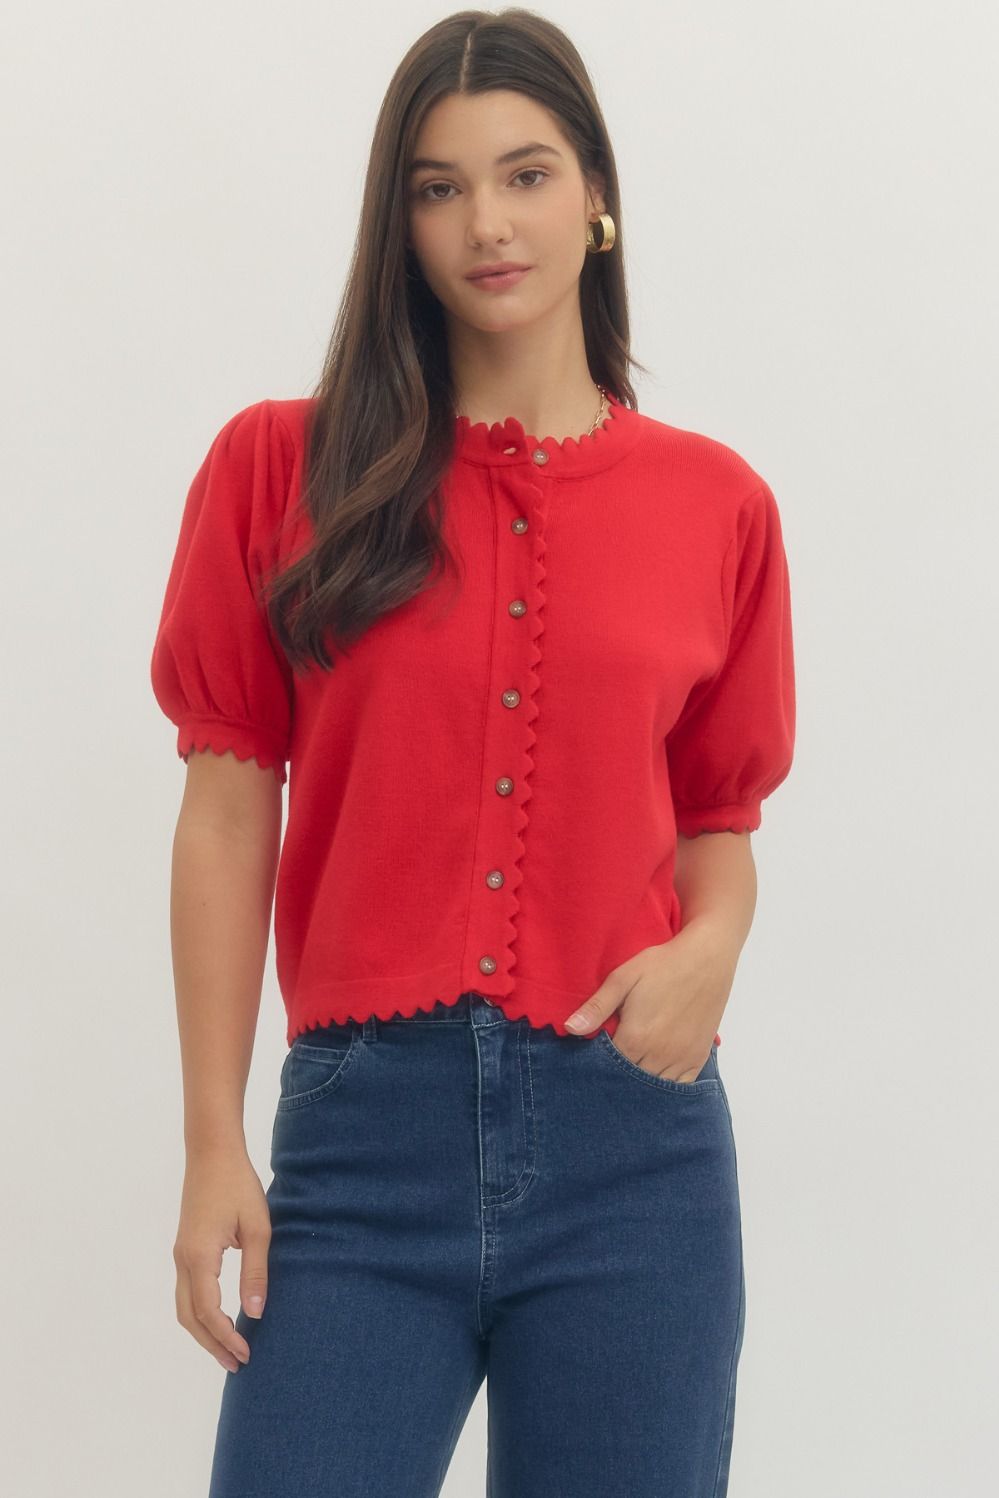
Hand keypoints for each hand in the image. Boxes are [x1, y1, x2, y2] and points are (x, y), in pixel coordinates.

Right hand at [174, 1145, 271, 1372]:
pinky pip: (187, 1292)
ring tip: (228, 1349)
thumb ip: (255, 1272)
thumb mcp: (257, 1228)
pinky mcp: (185, 1247)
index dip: (226, 1338)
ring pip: (184, 1307)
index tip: (247, 1354)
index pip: (208, 1313)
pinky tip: (220, 1318)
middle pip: (190, 1317)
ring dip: (203, 1332)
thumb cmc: (238, 1185)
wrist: (212, 1152)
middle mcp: (183, 1260)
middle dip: (212, 1344)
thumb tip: (255, 1314)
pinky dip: (200, 1314)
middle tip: (237, 1364)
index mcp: (200, 1257)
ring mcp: (181, 1254)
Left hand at [562, 920, 738, 1080]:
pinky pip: (679, 1087)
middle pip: (630, 1083)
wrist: (706, 959)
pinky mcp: (697, 1059)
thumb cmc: (661, 965)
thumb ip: (596, 1007)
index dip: (597, 1067)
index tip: (590, 1061)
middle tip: (607, 1072)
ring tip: (629, 1074)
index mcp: (636, 1037)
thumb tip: (570, 1029)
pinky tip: (654, 1078)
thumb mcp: (622, 978)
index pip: (607, 1068)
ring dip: (640, 1086)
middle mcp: (659, 1055)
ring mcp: (680, 1059)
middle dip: (617, 1080)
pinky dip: (665, 1088)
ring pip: (654, 1089)